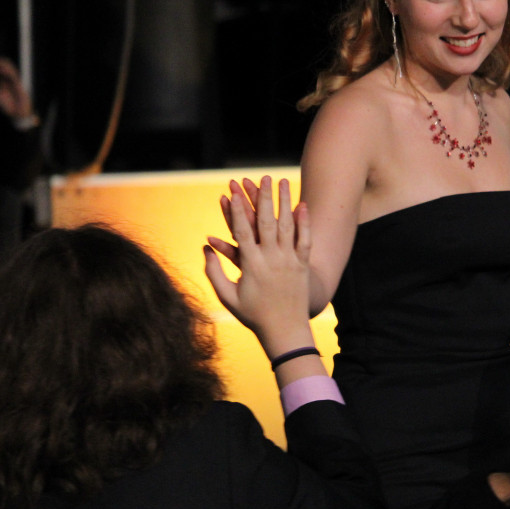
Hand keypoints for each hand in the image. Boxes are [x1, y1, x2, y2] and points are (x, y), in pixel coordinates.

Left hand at [0, 56, 33, 119]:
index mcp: (6, 84)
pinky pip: (14, 78)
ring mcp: (16, 84)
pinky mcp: (19, 87)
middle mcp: (11, 83)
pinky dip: (8, 73)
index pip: (3, 73)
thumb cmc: (9, 107)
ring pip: (11, 72)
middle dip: (3, 64)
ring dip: (5, 66)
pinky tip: (2, 71)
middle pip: (8, 70)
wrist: (18, 114)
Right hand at [205, 176, 312, 359]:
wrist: (285, 331)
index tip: (232, 192)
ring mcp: (289, 261)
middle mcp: (271, 259)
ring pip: (287, 226)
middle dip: (264, 197)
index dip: (236, 211)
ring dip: (284, 201)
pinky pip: (304, 240)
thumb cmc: (252, 315)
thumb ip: (214, 272)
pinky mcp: (303, 265)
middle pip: (267, 222)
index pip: (241, 232)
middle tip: (263, 177)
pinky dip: (304, 222)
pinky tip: (302, 205)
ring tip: (283, 182)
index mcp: (251, 266)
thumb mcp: (227, 296)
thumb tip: (205, 248)